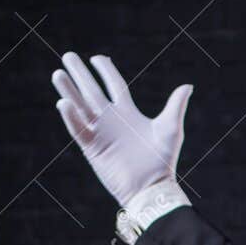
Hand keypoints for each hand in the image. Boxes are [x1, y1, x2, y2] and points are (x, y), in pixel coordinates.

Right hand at [52, 51, 192, 206]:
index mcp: (128, 113)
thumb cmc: (162, 161)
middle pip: (91, 91)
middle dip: (79, 74)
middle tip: (67, 56)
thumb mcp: (170, 129)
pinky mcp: (93, 148)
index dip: (105, 70)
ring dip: (69, 90)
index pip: (114, 85)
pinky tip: (63, 102)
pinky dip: (70, 116)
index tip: (96, 58)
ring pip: (80, 107)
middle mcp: (111, 121)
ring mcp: (100, 133)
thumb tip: (188, 85)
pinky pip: (78, 129)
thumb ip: (175, 106)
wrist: (151, 187)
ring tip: (57, 73)